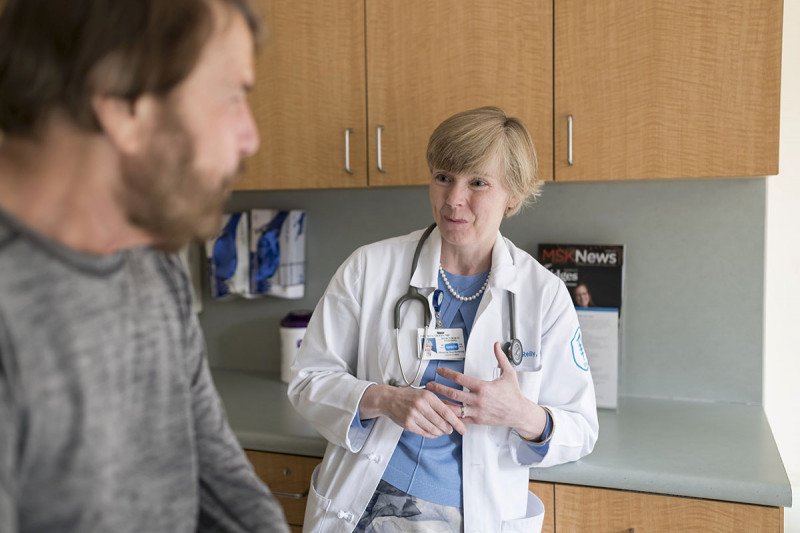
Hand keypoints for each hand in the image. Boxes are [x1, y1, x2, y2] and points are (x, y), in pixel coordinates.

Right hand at [359, 384, 465, 437]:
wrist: (389, 399)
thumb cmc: (409, 396)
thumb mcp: (425, 393)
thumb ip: (438, 402)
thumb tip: (455, 412)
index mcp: (428, 396)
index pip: (446, 411)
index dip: (456, 422)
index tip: (462, 428)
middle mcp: (421, 405)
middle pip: (440, 422)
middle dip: (448, 429)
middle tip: (451, 430)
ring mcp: (413, 415)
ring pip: (433, 429)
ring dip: (440, 433)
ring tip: (442, 432)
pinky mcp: (408, 424)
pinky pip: (424, 433)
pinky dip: (431, 435)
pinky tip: (433, 433)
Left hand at [425, 342, 546, 439]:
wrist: (519, 413)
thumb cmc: (513, 394)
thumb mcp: (509, 373)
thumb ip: (500, 358)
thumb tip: (496, 344)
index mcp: (483, 387)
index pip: (460, 379)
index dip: (447, 374)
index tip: (440, 371)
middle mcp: (478, 400)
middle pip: (453, 394)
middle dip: (439, 388)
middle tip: (429, 385)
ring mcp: (476, 412)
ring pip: (454, 409)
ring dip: (441, 404)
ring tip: (431, 400)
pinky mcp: (477, 421)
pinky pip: (460, 420)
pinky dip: (450, 417)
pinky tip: (442, 414)